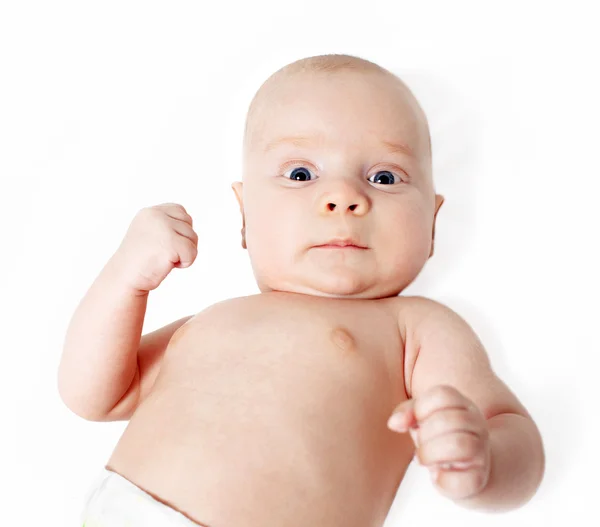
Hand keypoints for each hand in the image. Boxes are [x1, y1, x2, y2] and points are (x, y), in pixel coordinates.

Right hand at [113, 203, 198, 292]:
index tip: (164, 243)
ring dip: (183, 253)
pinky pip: (192, 252)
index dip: (179, 231)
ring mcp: (163, 227)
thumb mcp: (150, 232)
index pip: (181, 212)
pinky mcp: (170, 242)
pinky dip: (185, 263)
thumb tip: (188, 219)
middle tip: (163, 253)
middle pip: (189, 224)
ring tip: (164, 258)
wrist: (124, 279)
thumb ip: (166, 223)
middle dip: (183, 241)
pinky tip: (168, 265)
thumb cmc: (140, 260)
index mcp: (151, 211)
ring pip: (193, 238)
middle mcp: (156, 215)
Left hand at [387, 384, 490, 499]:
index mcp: (462, 405)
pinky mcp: (479, 479)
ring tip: (424, 459)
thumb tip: (393, 423)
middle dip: (424, 433)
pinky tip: (437, 475)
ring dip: (430, 453)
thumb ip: (407, 413)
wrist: (468, 472)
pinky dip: (443, 479)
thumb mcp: (422, 419)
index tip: (417, 422)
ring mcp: (482, 451)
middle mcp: (477, 425)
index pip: (443, 394)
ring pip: (458, 444)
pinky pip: (465, 478)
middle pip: (448, 420)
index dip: (421, 408)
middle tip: (420, 444)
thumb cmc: (439, 439)